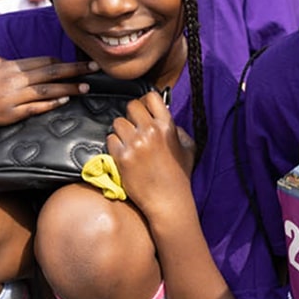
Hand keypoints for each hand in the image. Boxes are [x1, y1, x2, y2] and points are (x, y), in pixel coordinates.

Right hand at [0, 56, 94, 130]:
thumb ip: (2, 62)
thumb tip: (11, 60)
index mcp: (9, 65)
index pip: (42, 60)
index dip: (62, 61)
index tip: (78, 62)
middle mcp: (13, 79)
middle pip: (51, 72)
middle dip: (75, 69)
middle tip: (95, 67)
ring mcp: (12, 96)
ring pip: (48, 90)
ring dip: (69, 88)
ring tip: (87, 87)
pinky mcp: (9, 113)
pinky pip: (36, 108)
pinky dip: (52, 104)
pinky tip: (65, 102)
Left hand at [107, 91, 194, 213]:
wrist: (168, 201)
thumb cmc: (179, 177)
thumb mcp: (188, 148)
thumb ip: (178, 130)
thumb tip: (164, 119)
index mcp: (167, 126)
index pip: (150, 97)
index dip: (145, 102)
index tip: (144, 110)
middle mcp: (150, 131)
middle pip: (131, 106)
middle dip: (131, 116)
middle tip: (134, 128)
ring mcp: (134, 143)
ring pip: (118, 123)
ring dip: (121, 131)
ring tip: (129, 143)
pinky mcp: (121, 157)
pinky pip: (110, 140)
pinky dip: (115, 145)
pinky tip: (124, 154)